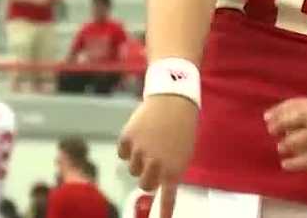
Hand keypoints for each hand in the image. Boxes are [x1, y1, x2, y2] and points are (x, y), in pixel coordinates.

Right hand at [118, 94, 198, 216]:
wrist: (173, 100)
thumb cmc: (182, 127)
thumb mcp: (183, 152)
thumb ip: (171, 170)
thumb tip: (158, 184)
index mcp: (173, 169)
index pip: (167, 198)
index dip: (164, 212)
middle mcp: (155, 164)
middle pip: (145, 185)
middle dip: (148, 177)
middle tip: (153, 163)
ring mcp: (139, 152)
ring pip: (133, 169)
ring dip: (138, 160)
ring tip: (149, 142)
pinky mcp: (127, 139)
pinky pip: (122, 153)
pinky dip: (128, 147)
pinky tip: (138, 135)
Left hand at [264, 97, 306, 187]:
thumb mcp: (303, 127)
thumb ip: (287, 119)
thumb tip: (268, 117)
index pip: (299, 104)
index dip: (280, 109)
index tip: (267, 118)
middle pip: (303, 116)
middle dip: (283, 121)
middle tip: (270, 130)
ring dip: (290, 141)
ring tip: (279, 148)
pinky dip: (296, 162)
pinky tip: (285, 164)